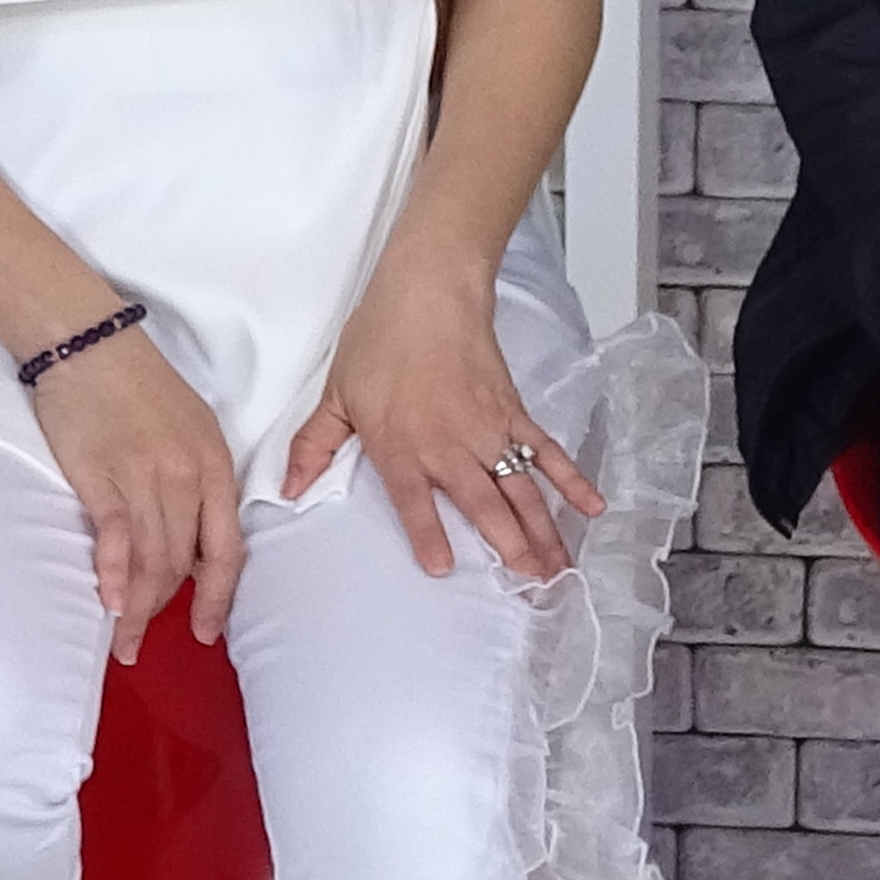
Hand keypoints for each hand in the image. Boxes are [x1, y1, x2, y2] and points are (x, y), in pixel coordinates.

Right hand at [26, 314, 250, 658]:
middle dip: (166, 609)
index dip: (218, 596)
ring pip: (152, 558)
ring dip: (138, 606)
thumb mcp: (189, 429)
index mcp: (215, 465)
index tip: (206, 630)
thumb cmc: (137, 385)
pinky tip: (109, 602)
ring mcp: (147, 477)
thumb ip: (194, 482)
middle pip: (185, 561)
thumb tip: (186, 540)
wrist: (90, 344)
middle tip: (144, 640)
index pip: (227, 548)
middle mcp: (188, 476)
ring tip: (124, 638)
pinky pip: (117, 537)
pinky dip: (114, 574)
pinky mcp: (104, 476)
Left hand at [284, 254, 598, 580]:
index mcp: (402, 447)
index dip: (430, 538)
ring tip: (558, 569)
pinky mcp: (514, 413)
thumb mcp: (336, 395)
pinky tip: (591, 507)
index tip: (444, 570)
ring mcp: (488, 431)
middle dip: (510, 550)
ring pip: (521, 491)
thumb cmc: (381, 339)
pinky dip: (572, 480)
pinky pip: (547, 453)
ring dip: (543, 532)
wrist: (428, 291)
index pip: (415, 504)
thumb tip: (288, 488)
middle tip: (531, 588)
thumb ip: (314, 447)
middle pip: (486, 507)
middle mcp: (450, 446)